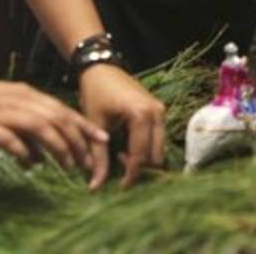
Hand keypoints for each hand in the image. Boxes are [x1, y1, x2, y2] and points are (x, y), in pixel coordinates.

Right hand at [0, 78, 107, 171]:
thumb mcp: (4, 109)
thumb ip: (25, 128)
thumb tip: (43, 156)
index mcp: (24, 93)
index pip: (61, 108)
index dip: (83, 125)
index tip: (101, 140)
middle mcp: (17, 100)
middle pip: (56, 118)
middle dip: (76, 140)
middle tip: (87, 161)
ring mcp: (0, 112)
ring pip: (39, 127)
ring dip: (57, 147)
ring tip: (67, 165)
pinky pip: (10, 139)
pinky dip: (25, 151)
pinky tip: (32, 164)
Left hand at [78, 65, 165, 188]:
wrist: (100, 67)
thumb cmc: (95, 93)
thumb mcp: (95, 125)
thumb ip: (98, 157)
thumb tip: (94, 188)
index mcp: (141, 116)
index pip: (141, 156)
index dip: (131, 176)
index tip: (119, 188)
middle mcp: (156, 113)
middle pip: (155, 156)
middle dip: (138, 166)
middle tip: (117, 161)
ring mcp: (160, 110)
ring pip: (159, 148)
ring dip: (143, 157)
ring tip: (120, 153)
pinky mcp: (158, 110)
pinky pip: (158, 137)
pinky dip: (146, 147)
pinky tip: (127, 144)